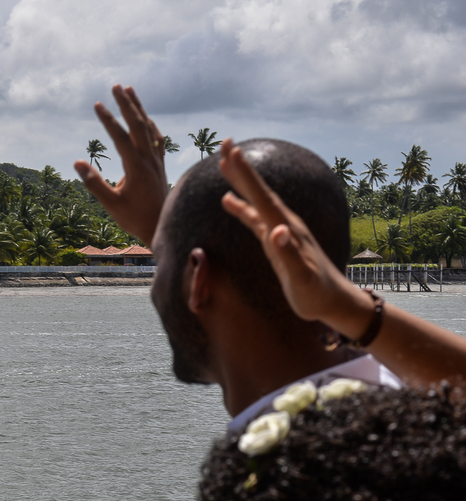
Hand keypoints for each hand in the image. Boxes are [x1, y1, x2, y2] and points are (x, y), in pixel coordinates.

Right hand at [73, 84, 168, 243]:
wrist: (161, 227)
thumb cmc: (134, 218)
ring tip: (129, 91)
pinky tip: (145, 118)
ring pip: (149, 128)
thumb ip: (94, 184)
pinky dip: (150, 125)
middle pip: (138, 125)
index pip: (120, 137)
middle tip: (116, 86)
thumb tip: (77, 163)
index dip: (109, 120)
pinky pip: (157, 139)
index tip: (98, 105)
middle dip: (126, 104)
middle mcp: (149, 159)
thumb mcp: (111, 204)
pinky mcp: (160, 165)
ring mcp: (157, 161)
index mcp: (136, 167)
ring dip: (138, 108)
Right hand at [218, 139, 372, 334]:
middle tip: (226, 142)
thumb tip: (277, 230)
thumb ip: (289, 254)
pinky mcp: (276, 241)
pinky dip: (241, 206)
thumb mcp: (301, 277)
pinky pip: (254, 217)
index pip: (262, 197)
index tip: (233, 152)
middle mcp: (283, 224)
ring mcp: (280, 231)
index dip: (246, 175)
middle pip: (259, 191)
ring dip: (240, 181)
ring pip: (255, 200)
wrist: (332, 300)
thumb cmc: (315, 293)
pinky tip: (229, 200)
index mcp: (286, 228)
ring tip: (224, 163)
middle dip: (241, 168)